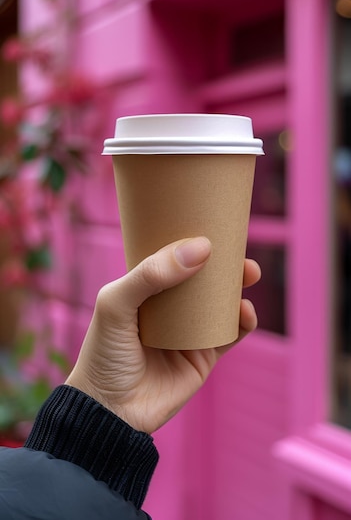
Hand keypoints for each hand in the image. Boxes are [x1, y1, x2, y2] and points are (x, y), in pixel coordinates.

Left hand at [66, 237, 259, 433]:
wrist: (109, 412)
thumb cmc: (103, 354)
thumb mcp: (116, 304)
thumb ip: (150, 274)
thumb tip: (199, 248)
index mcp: (145, 290)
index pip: (172, 259)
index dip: (192, 244)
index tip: (213, 229)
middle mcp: (169, 309)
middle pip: (202, 279)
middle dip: (224, 264)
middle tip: (240, 254)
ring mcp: (188, 333)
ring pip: (220, 304)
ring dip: (238, 287)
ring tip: (248, 275)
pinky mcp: (203, 358)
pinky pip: (229, 335)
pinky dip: (243, 322)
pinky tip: (246, 312)